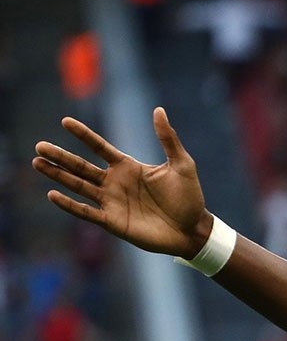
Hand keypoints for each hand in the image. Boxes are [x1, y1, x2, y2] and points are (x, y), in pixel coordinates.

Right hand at [32, 108, 211, 258]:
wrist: (194, 230)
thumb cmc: (189, 197)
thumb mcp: (181, 164)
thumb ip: (168, 139)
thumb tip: (159, 110)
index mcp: (128, 166)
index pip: (99, 147)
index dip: (83, 135)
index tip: (65, 121)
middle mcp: (115, 182)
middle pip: (81, 166)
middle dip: (60, 156)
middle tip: (39, 146)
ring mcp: (112, 202)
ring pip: (78, 186)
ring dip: (58, 175)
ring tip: (37, 163)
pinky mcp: (113, 221)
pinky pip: (86, 212)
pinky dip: (69, 204)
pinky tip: (52, 195)